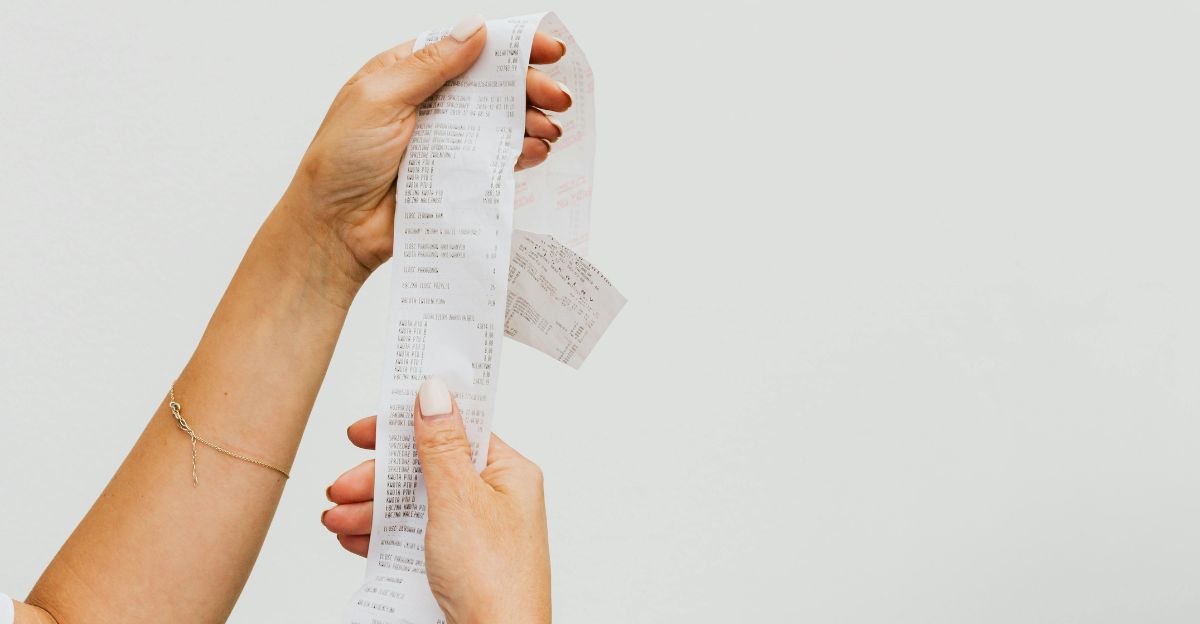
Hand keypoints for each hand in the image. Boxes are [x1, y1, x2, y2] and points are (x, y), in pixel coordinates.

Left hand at [278, 15, 572, 286]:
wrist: (335, 228)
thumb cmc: (341, 160)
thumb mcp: (380, 99)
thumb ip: (430, 65)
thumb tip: (474, 30)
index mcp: (407, 73)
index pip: (466, 48)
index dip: (509, 45)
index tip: (547, 50)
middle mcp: (430, 103)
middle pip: (491, 84)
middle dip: (530, 87)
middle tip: (559, 96)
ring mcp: (445, 141)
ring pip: (500, 121)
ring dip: (530, 121)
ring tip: (550, 128)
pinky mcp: (456, 176)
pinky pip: (497, 160)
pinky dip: (521, 154)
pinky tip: (535, 151)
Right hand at [322, 378, 550, 623]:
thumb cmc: (494, 580)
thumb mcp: (459, 499)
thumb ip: (440, 445)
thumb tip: (434, 392)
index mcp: (508, 473)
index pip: (455, 428)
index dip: (410, 423)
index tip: (368, 427)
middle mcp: (494, 499)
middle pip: (425, 469)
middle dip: (378, 477)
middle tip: (342, 484)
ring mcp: (474, 534)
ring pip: (413, 506)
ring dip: (370, 508)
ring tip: (335, 518)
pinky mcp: (456, 564)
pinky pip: (413, 538)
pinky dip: (381, 535)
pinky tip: (352, 538)